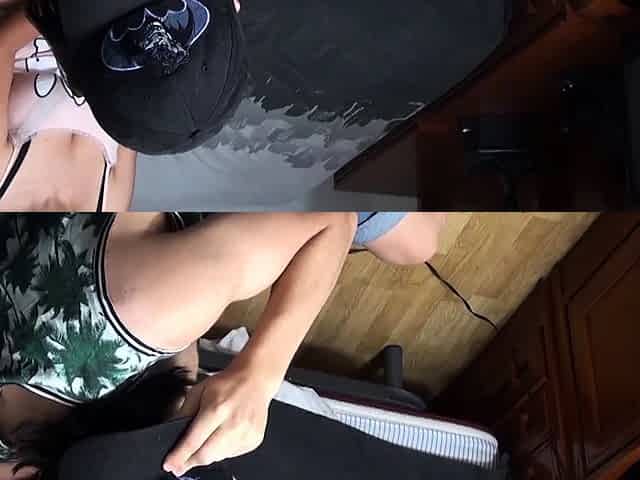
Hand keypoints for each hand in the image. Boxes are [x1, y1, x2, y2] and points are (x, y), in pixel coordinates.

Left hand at [163, 362, 278, 476]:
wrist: (255, 379)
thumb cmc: (228, 383)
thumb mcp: (199, 390)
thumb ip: (184, 412)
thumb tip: (173, 433)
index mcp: (217, 409)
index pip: (193, 441)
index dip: (178, 456)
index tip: (169, 464)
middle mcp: (233, 424)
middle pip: (205, 455)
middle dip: (189, 462)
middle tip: (179, 463)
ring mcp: (245, 434)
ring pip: (218, 457)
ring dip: (206, 455)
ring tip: (206, 440)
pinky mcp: (253, 440)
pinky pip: (231, 455)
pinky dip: (222, 451)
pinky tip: (222, 436)